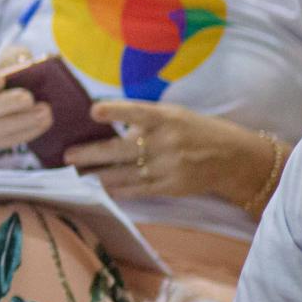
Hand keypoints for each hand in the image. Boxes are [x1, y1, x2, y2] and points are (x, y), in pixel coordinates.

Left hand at [64, 100, 264, 200]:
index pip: (137, 112)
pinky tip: (99, 188)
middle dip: (91, 153)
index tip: (93, 110)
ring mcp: (167, 167)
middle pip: (122, 149)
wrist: (233, 158)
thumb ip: (143, 118)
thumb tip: (102, 117)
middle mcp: (165, 143)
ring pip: (124, 173)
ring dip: (97, 175)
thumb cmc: (196, 130)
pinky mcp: (169, 187)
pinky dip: (116, 190)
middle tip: (67, 155)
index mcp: (166, 118)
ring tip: (76, 174)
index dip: (115, 111)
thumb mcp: (174, 114)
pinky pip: (136, 190)